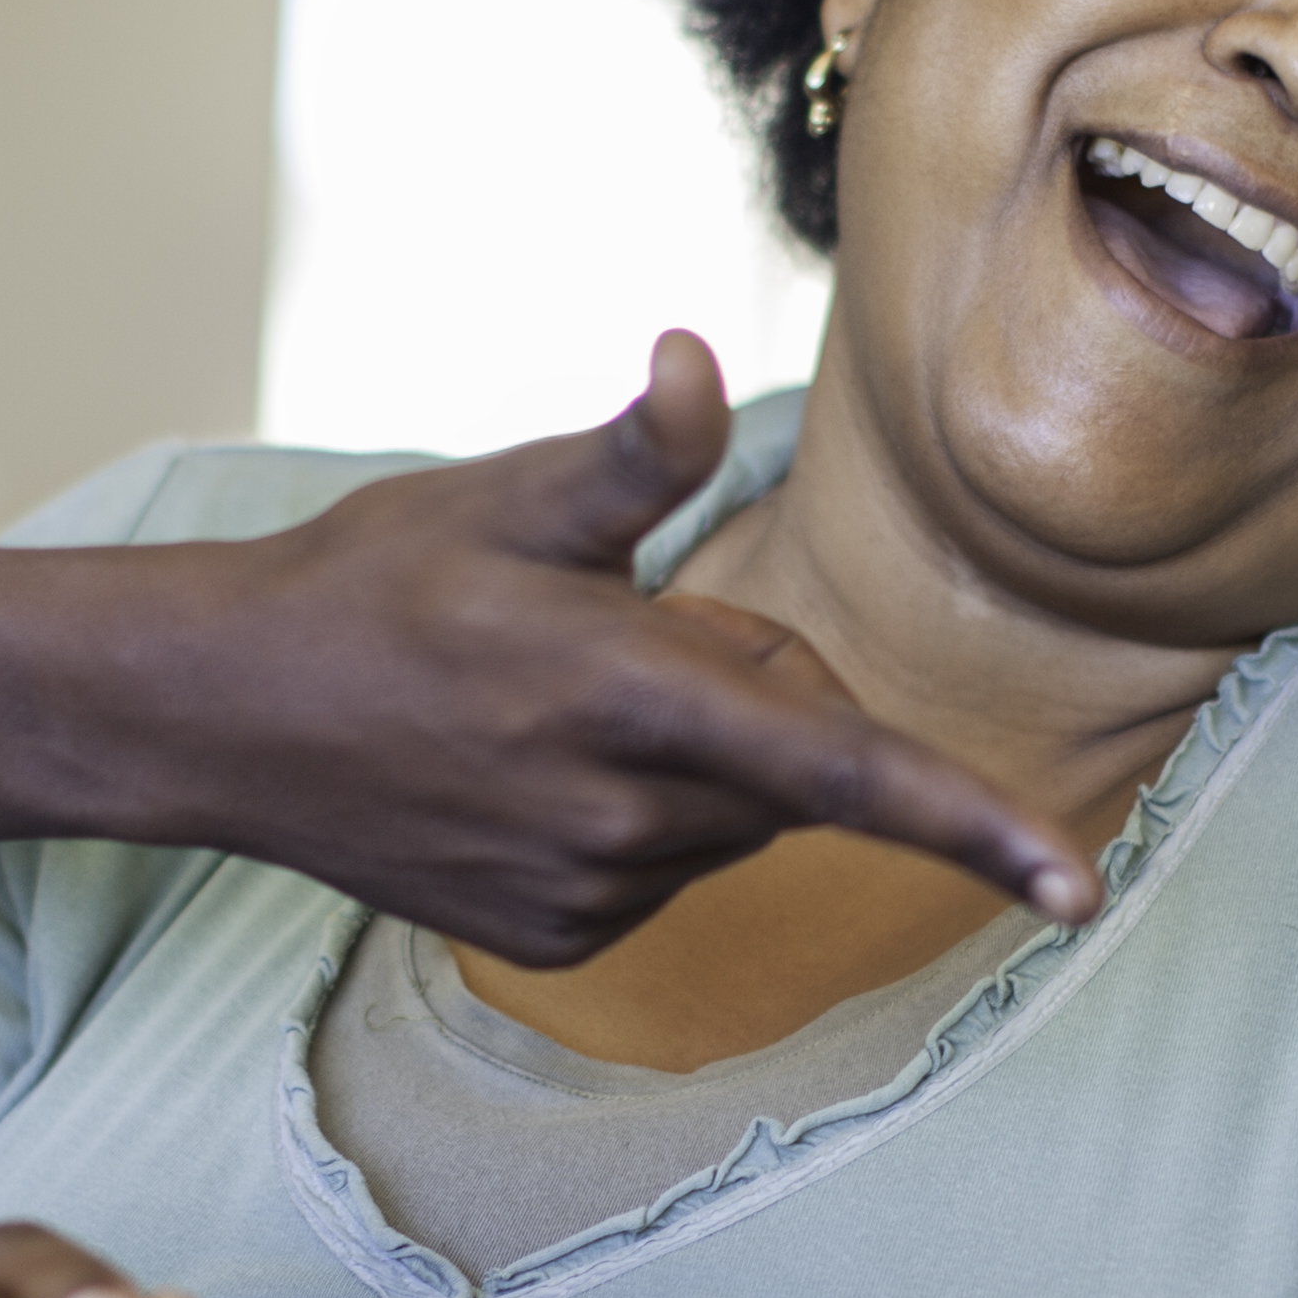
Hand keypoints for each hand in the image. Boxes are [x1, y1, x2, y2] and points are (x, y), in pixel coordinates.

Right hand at [146, 333, 1100, 967]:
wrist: (218, 719)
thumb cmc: (370, 584)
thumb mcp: (505, 500)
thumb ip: (635, 454)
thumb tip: (699, 361)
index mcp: (630, 697)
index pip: (844, 771)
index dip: (975, 828)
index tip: (1079, 892)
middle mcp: (622, 818)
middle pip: (798, 765)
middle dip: (758, 695)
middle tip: (625, 632)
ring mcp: (585, 893)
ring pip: (737, 822)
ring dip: (700, 764)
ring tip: (557, 701)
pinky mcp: (555, 937)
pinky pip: (667, 875)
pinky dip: (639, 821)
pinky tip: (528, 773)